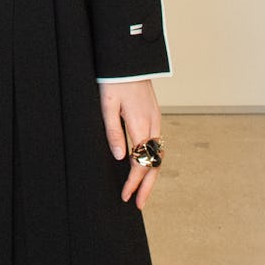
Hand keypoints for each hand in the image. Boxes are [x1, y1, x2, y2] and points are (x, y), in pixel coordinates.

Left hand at [98, 79, 162, 209]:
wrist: (128, 59)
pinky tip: (145, 164)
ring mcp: (156, 119)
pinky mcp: (155, 114)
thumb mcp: (107, 105)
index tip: (126, 196)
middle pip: (154, 164)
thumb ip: (113, 132)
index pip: (140, 163)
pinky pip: (157, 143)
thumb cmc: (114, 80)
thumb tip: (119, 158)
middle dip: (147, 186)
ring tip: (142, 190)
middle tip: (139, 204)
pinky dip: (152, 159)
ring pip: (157, 154)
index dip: (133, 183)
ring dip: (151, 174)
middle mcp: (152, 124)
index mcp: (140, 124)